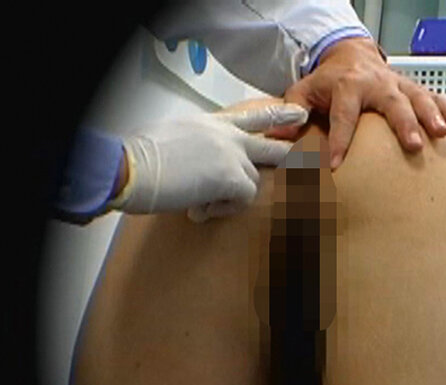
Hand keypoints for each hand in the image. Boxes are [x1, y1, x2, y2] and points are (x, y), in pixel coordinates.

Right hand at [113, 104, 307, 221]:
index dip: (277, 117)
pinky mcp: (233, 176)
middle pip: (271, 146)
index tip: (297, 113)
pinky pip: (243, 199)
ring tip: (201, 202)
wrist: (132, 167)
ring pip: (252, 182)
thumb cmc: (142, 157)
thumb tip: (203, 166)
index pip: (252, 117)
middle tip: (310, 161)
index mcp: (212, 124)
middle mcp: (227, 136)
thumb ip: (200, 147)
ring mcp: (233, 155)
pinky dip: (224, 208)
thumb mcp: (175, 138)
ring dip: (231, 197)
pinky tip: (201, 208)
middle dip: (292, 157)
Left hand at [284, 37, 445, 168]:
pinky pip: (434, 97)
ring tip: (444, 134)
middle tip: (412, 145)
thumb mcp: (304, 92)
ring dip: (433, 116)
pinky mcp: (413, 88)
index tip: (338, 164)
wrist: (350, 54)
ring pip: (419, 98)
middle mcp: (377, 84)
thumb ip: (292, 113)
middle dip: (404, 124)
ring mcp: (399, 85)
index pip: (344, 116)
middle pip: (392, 104)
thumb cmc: (327, 82)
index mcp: (347, 86)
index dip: (341, 141)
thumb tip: (276, 139)